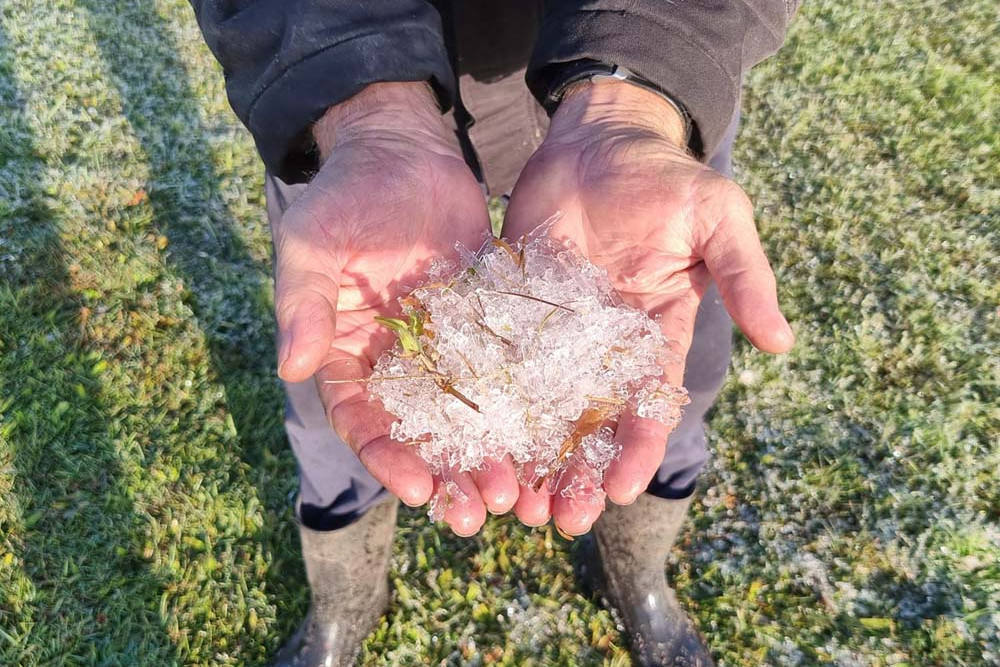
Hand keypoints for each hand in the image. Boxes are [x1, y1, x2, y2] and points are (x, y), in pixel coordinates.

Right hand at [273, 82, 518, 534]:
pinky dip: (523, 411)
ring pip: (467, 418)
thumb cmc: (347, 194)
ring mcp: (445, 349)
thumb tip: (292, 367)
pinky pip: (506, 376)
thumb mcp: (313, 242)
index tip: (415, 488)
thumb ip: (304, 303)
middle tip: (477, 514)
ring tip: (518, 494)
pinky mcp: (487, 328)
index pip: (361, 420)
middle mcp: (396, 365)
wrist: (405, 151)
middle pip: (419, 435)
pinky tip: (549, 440)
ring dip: (488, 458)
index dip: (385, 458)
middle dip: (445, 478)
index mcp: (347, 355)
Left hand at [504, 79, 794, 535]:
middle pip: (591, 420)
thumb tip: (783, 342)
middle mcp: (604, 343)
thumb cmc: (667, 177)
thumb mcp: (719, 219)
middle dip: (578, 471)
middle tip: (559, 519)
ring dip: (529, 454)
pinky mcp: (513, 305)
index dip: (638, 448)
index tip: (621, 491)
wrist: (600, 138)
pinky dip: (486, 399)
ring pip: (540, 403)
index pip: (649, 401)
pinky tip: (469, 439)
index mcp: (655, 332)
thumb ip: (746, 277)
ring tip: (512, 501)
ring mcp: (556, 328)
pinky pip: (497, 358)